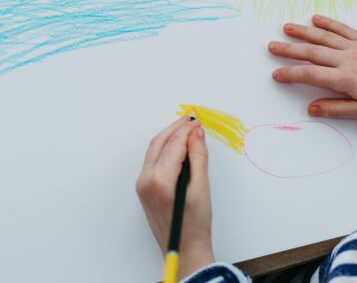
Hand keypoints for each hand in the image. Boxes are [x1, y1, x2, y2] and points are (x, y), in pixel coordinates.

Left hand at [136, 117, 213, 279]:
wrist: (184, 249)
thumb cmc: (195, 224)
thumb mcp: (201, 187)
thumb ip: (199, 156)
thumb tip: (197, 133)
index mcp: (159, 180)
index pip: (174, 144)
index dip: (187, 130)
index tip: (198, 121)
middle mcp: (146, 180)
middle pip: (159, 142)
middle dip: (175, 128)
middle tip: (191, 119)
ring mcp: (142, 183)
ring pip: (154, 149)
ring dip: (169, 136)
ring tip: (185, 127)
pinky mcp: (144, 187)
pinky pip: (153, 159)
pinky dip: (165, 148)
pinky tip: (177, 145)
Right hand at [268, 15, 356, 118]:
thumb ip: (335, 109)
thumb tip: (311, 108)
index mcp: (345, 78)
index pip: (310, 74)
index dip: (290, 74)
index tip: (276, 74)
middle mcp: (347, 59)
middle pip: (311, 52)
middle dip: (289, 49)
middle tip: (272, 46)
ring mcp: (355, 47)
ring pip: (324, 37)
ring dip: (303, 31)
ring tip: (287, 27)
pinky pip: (343, 29)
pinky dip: (329, 23)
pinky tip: (316, 18)